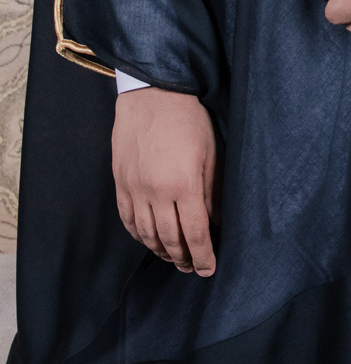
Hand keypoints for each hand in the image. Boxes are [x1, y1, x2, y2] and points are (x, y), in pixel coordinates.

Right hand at [112, 88, 218, 274]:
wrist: (153, 94)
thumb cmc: (189, 120)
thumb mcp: (212, 153)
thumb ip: (213, 191)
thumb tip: (216, 221)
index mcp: (184, 185)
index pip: (195, 233)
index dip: (203, 255)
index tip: (208, 269)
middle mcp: (156, 191)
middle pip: (169, 238)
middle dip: (182, 258)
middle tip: (191, 268)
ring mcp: (134, 188)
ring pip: (146, 233)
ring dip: (159, 250)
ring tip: (172, 258)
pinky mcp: (120, 181)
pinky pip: (127, 218)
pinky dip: (138, 234)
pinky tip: (148, 240)